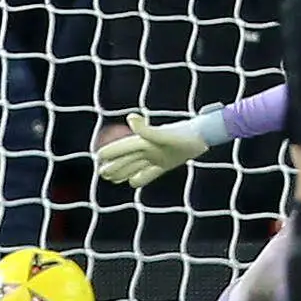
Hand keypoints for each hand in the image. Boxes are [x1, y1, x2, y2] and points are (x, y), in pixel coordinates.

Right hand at [93, 113, 210, 186]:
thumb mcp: (163, 134)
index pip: (122, 147)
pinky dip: (140, 177)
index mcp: (143, 141)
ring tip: (113, 179)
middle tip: (101, 173)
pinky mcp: (166, 163)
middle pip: (127, 159)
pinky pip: (149, 173)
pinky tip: (133, 183)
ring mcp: (157, 156)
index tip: (98, 156)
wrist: (202, 136)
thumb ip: (146, 129)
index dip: (110, 151)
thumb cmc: (182, 134)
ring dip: (123, 172)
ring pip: (135, 166)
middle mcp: (148, 148)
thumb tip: (130, 118)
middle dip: (114, 166)